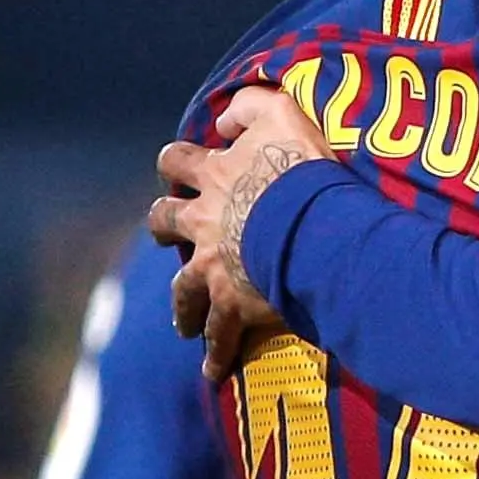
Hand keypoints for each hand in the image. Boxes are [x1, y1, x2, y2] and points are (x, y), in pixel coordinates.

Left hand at [153, 83, 326, 371]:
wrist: (313, 228)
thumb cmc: (302, 170)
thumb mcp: (281, 113)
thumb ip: (249, 106)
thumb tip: (224, 120)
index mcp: (213, 176)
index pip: (177, 160)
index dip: (176, 162)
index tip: (179, 169)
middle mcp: (203, 222)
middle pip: (164, 222)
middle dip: (164, 228)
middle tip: (171, 238)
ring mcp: (214, 267)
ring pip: (182, 290)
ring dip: (182, 305)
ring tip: (184, 322)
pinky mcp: (233, 304)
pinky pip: (220, 335)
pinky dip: (216, 355)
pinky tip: (213, 373)